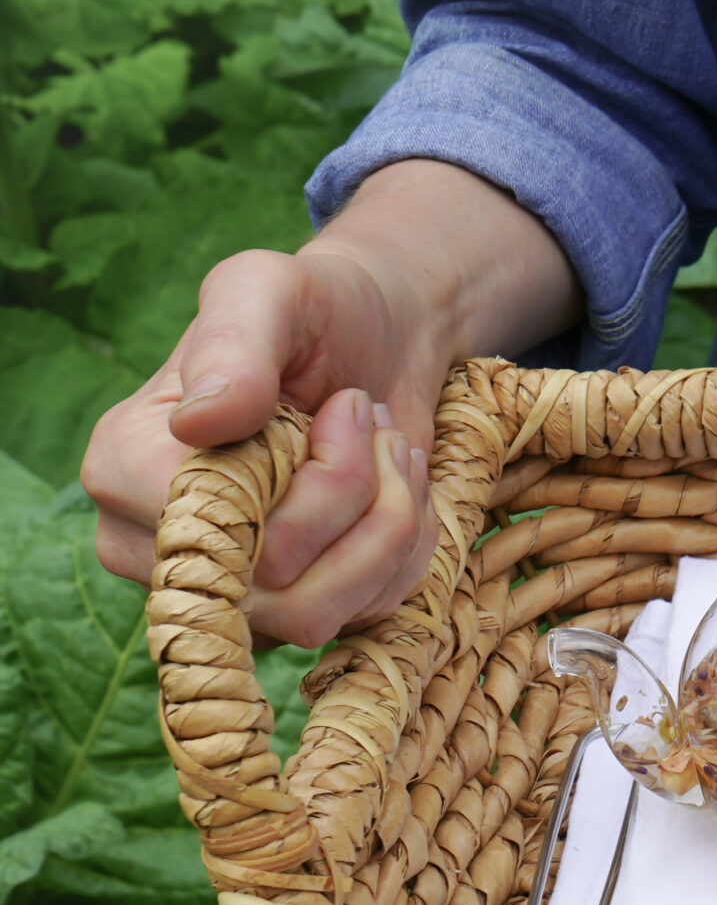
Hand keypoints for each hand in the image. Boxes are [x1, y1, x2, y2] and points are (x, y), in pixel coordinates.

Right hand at [79, 159, 580, 648]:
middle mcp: (158, 545)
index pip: (217, 529)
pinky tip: (397, 489)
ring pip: (320, 613)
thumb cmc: (314, 311)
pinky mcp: (296, 607)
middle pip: (273, 586)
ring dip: (389, 525)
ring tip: (387, 450)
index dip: (308, 484)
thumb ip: (233, 344)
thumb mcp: (268, 291)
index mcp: (121, 468)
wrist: (381, 340)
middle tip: (368, 422)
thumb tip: (201, 423)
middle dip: (359, 500)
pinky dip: (406, 550)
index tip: (340, 409)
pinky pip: (365, 613)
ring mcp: (229, 589)